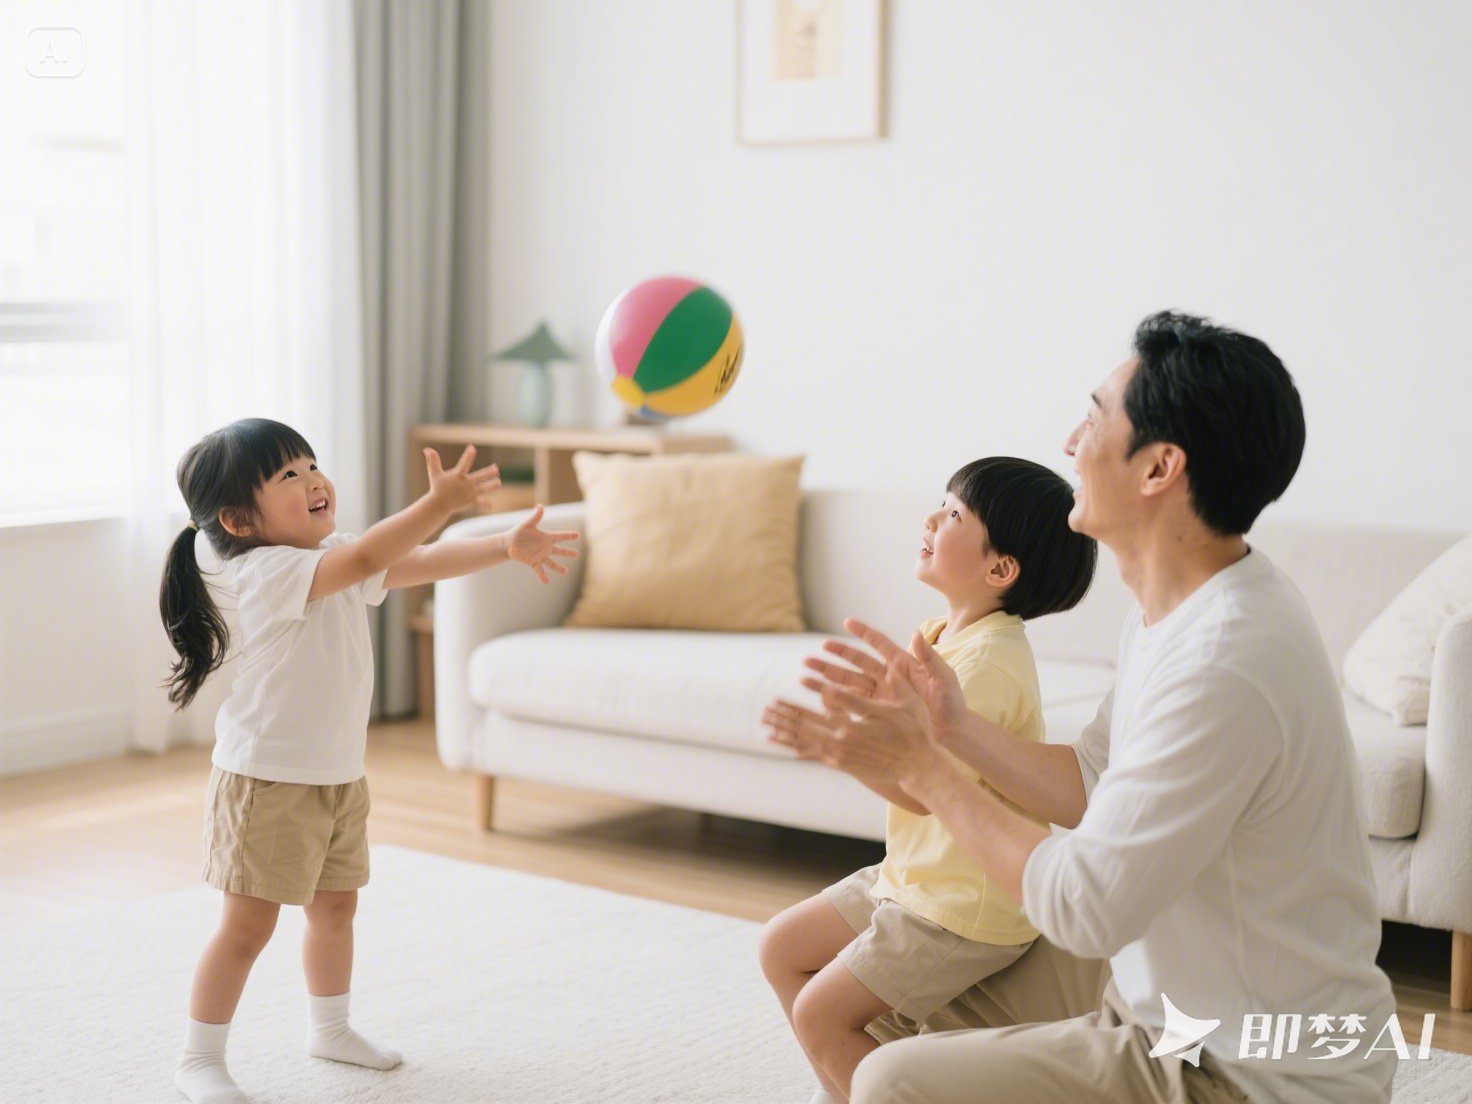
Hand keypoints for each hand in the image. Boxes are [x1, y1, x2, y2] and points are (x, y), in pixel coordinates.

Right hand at [424, 445, 500, 515]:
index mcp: (457, 476)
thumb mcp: (434, 473)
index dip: (467, 456)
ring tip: (498, 482)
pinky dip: (485, 504)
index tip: (472, 447)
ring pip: (483, 489)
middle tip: (496, 468)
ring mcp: (468, 494)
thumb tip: (427, 449)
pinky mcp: (470, 502)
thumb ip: (433, 461)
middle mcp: (464, 484)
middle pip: (478, 478)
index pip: (463, 464)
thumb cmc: (437, 487)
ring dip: (491, 486)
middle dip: (488, 473)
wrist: (438, 505)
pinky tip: (491, 505)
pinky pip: (479, 503)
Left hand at [505, 505, 580, 583]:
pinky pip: (539, 570)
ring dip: (559, 568)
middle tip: (577, 554)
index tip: (578, 535)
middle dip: (568, 552)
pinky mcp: (533, 562)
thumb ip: (535, 516)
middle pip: (560, 550)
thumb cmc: (518, 532)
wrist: (509, 543)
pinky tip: (547, 582)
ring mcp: (540, 556)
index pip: (560, 536)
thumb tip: (540, 506)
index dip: (569, 536)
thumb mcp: (527, 524)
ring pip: (552, 563)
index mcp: (546, 537)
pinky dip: (543, 576)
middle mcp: (545, 548)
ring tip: (566, 572)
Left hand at [761, 697, 916, 791]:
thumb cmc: (915, 732)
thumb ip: (891, 685)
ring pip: (806, 740)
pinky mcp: (842, 764)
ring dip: (784, 731)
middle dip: (784, 716)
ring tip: (765, 724)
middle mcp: (844, 741)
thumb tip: (883, 666)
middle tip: (765, 709)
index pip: (825, 705)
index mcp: (857, 723)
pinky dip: (796, 747)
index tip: (791, 685)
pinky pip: (814, 754)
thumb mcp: (905, 704)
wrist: (918, 768)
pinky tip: (782, 742)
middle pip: (807, 725)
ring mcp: (841, 755)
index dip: (806, 695)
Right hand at [801, 617, 971, 747]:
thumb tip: (915, 633)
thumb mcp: (944, 678)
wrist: (954, 732)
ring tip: (806, 677)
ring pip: (850, 684)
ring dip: (829, 679)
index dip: (864, 632)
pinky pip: (855, 704)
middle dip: (835, 658)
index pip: (880, 644)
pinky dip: (839, 702)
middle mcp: (889, 677)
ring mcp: (883, 695)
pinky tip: (822, 701)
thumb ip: (929, 657)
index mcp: (903, 664)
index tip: (847, 621)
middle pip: (857, 663)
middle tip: (813, 655)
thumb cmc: (953, 703)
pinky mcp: (880, 712)